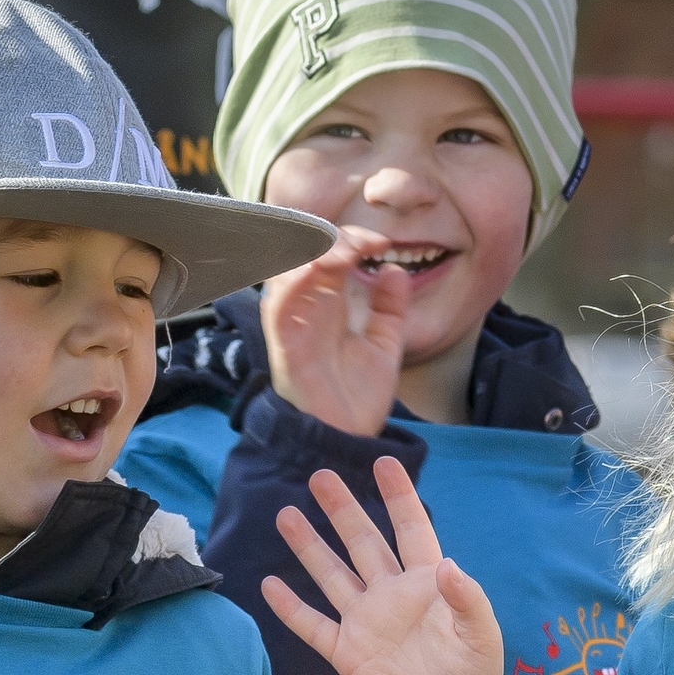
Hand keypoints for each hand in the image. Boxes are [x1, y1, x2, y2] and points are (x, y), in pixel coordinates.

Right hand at [259, 229, 415, 439]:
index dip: (352, 239)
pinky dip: (295, 280)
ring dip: (315, 253)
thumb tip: (395, 269)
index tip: (383, 243)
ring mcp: (294, 324)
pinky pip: (278, 304)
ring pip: (286, 270)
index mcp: (329, 305)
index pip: (329, 254)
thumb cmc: (359, 394)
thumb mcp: (385, 342)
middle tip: (365, 245)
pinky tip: (320, 268)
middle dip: (333, 238)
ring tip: (348, 254)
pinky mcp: (285, 343)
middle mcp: (308, 309)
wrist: (349, 436)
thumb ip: (390, 306)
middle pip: (305, 254)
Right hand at [260, 458, 506, 674]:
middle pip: (362, 542)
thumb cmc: (475, 673)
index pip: (411, 528)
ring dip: (309, 547)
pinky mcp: (347, 653)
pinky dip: (291, 607)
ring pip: (331, 575)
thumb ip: (466, 598)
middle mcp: (391, 593)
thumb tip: (446, 563)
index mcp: (427, 582)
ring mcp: (366, 621)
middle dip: (342, 510)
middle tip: (319, 476)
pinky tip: (269, 583)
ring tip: (286, 513)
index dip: (398, 496)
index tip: (383, 461)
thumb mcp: (481, 634)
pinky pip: (314, 626)